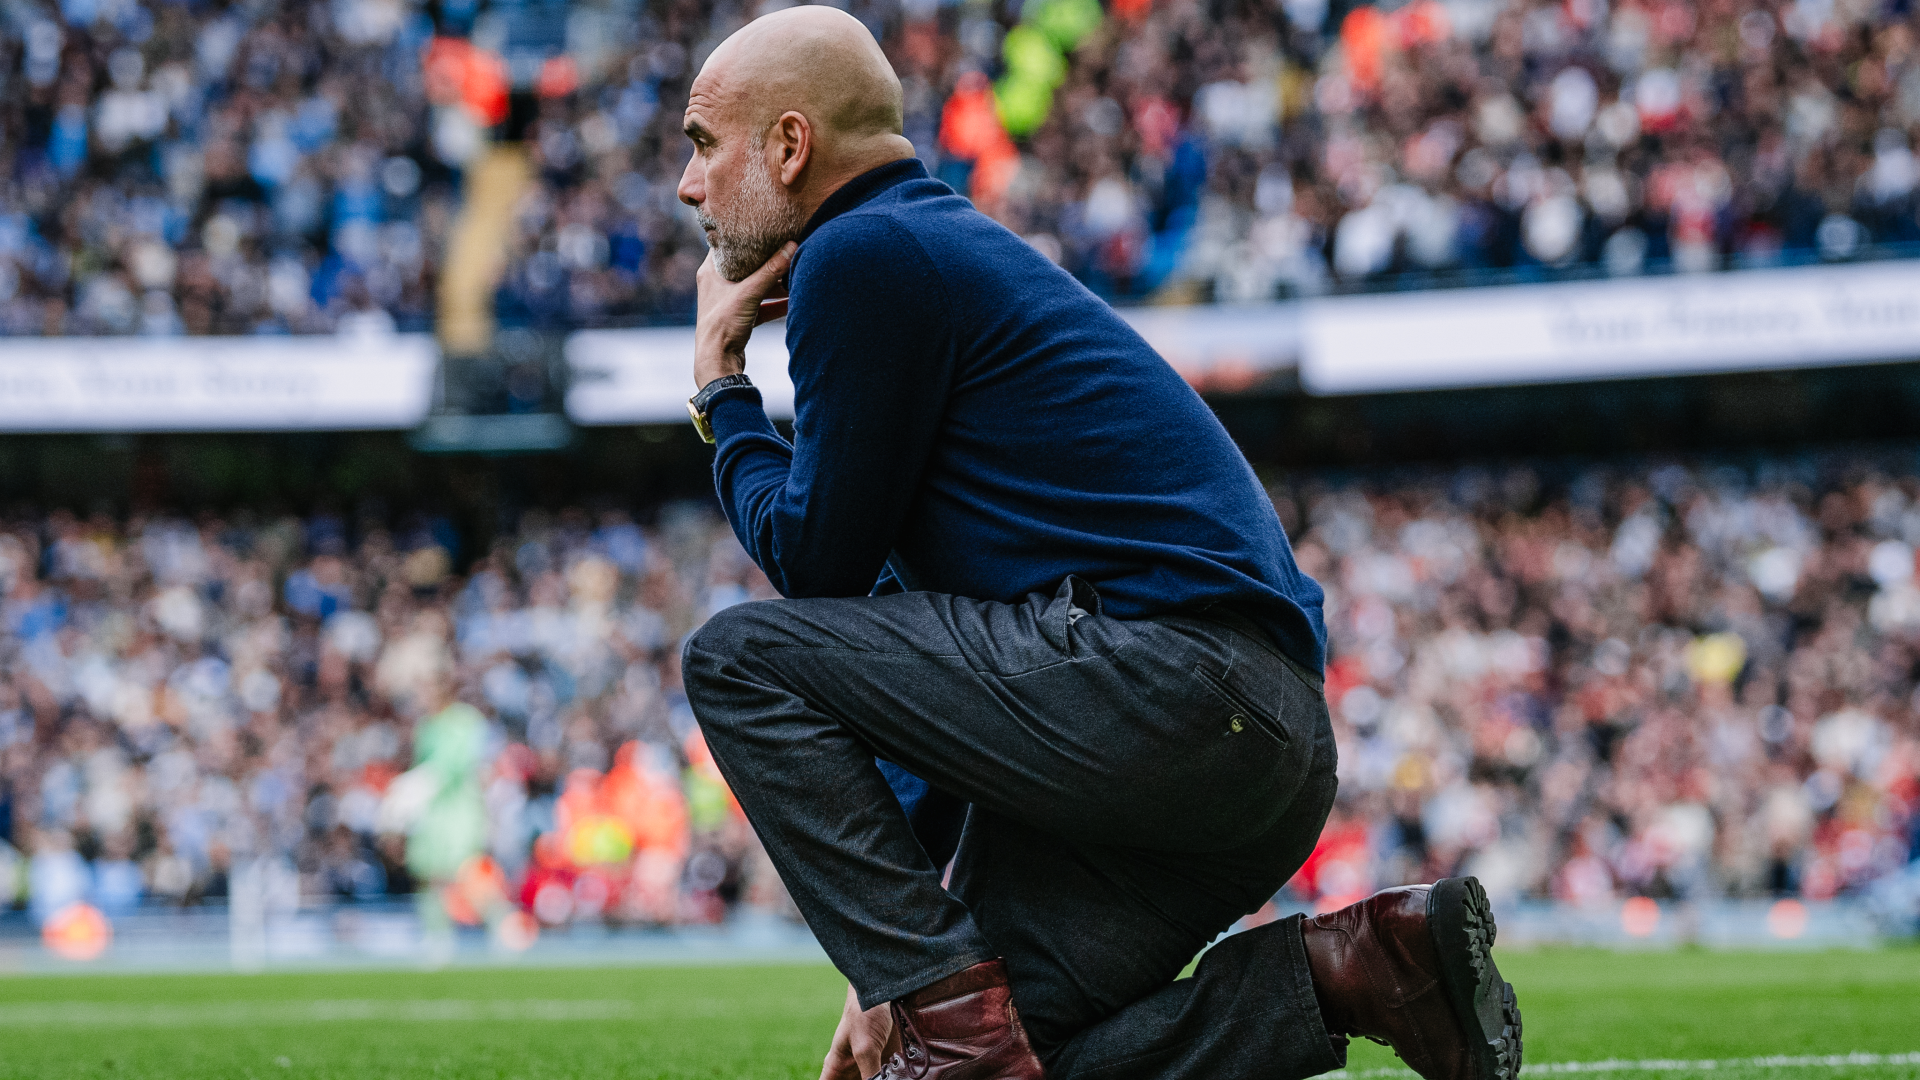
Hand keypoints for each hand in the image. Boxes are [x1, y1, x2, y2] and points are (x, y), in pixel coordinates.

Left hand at [693, 242, 794, 388]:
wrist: (717, 362)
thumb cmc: (723, 325)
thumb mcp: (749, 293)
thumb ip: (771, 271)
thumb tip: (792, 246)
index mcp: (710, 271)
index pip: (726, 243)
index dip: (743, 234)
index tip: (763, 227)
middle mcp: (717, 283)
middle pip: (744, 264)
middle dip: (766, 260)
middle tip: (785, 249)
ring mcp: (728, 301)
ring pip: (754, 285)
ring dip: (773, 283)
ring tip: (793, 276)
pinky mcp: (738, 317)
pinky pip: (759, 305)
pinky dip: (774, 303)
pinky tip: (793, 300)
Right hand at [820, 982, 894, 1079]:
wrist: (885, 986)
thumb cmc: (863, 1011)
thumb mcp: (864, 1046)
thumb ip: (869, 1073)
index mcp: (835, 1066)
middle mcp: (852, 1068)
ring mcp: (871, 1063)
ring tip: (891, 1078)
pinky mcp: (890, 1058)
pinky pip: (894, 1077)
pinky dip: (899, 1078)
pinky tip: (910, 1078)